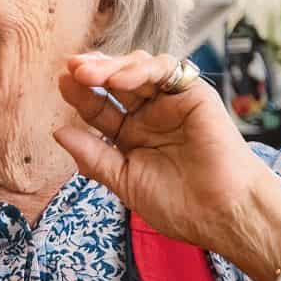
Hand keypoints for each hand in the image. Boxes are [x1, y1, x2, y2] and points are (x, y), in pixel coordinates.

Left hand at [50, 50, 280, 275]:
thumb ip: (93, 157)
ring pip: (138, 69)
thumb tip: (58, 131)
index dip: (80, 95)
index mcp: (131, 136)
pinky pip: (167, 70)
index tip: (61, 84)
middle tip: (70, 70)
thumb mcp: (125, 181)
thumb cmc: (179, 205)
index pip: (100, 108)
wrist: (222, 213)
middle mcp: (150, 116)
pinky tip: (121, 79)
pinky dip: (142, 70)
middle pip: (115, 82)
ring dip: (112, 66)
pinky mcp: (194, 94)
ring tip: (88, 74)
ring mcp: (172, 102)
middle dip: (92, 72)